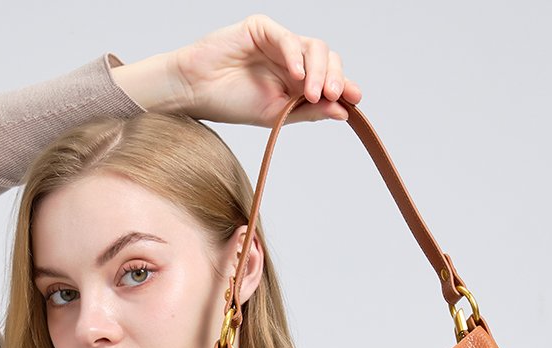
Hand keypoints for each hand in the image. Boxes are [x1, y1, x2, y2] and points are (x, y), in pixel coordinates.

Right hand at [169, 14, 362, 125]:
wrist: (196, 92)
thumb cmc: (230, 104)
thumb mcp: (276, 115)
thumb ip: (308, 112)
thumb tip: (342, 112)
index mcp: (296, 82)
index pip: (328, 79)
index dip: (344, 86)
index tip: (355, 100)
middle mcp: (292, 60)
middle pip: (327, 60)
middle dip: (335, 78)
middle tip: (333, 96)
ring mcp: (279, 43)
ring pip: (313, 47)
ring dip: (318, 70)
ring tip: (312, 92)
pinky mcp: (263, 29)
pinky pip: (286, 38)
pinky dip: (294, 55)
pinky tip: (296, 75)